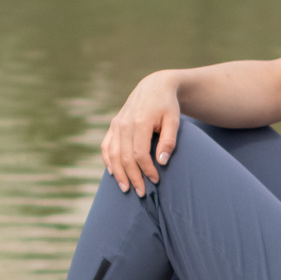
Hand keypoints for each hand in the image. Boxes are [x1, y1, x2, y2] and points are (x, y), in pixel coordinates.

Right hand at [101, 73, 182, 194]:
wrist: (154, 86)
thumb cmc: (167, 105)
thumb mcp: (174, 120)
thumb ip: (168, 141)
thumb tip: (161, 162)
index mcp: (140, 122)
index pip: (139, 153)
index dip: (146, 170)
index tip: (156, 180)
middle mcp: (124, 124)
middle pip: (124, 157)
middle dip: (133, 177)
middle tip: (142, 193)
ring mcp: (116, 124)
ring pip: (113, 154)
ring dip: (118, 174)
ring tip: (126, 189)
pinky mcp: (113, 125)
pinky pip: (106, 146)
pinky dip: (108, 161)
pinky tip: (113, 173)